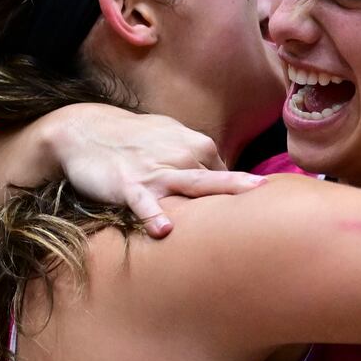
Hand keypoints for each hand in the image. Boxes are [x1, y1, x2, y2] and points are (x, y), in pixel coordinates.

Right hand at [43, 104, 266, 235]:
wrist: (84, 130)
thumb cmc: (132, 137)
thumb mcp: (171, 136)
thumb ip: (200, 155)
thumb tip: (224, 170)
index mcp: (197, 145)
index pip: (226, 176)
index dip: (235, 197)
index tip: (254, 216)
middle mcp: (182, 156)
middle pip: (219, 179)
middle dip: (245, 192)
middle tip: (276, 205)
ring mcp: (156, 172)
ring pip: (192, 187)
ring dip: (214, 198)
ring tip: (236, 217)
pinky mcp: (129, 185)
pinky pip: (145, 203)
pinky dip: (153, 214)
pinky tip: (164, 230)